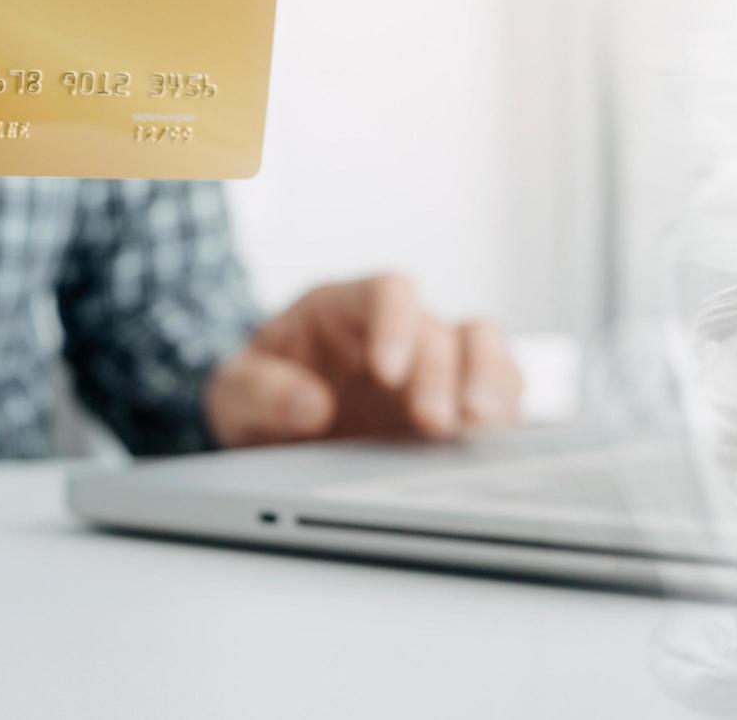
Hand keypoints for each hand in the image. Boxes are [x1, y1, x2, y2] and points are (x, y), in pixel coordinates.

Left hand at [205, 274, 522, 446]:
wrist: (276, 428)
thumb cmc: (261, 394)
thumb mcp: (234, 393)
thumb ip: (259, 392)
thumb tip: (310, 406)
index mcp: (347, 309)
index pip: (388, 291)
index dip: (396, 324)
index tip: (387, 371)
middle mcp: (400, 330)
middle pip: (441, 330)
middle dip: (441, 376)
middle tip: (429, 423)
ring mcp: (434, 365)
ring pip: (485, 350)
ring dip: (488, 385)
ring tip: (477, 428)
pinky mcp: (456, 403)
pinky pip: (499, 392)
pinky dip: (503, 414)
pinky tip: (489, 444)